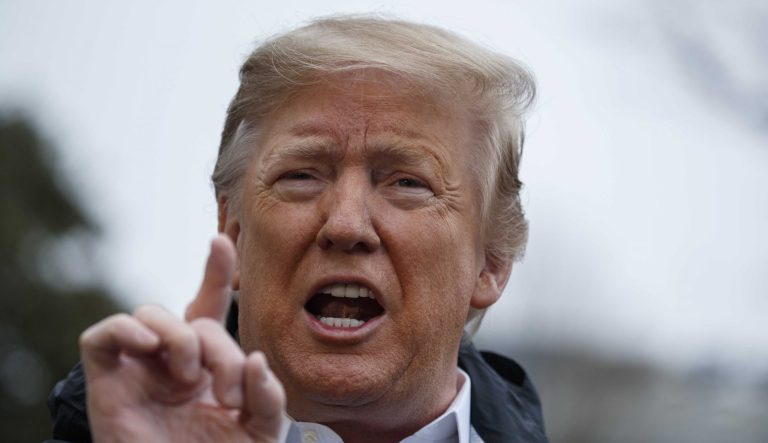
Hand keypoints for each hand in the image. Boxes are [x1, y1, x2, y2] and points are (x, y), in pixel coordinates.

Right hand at [80, 235, 284, 442]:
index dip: (215, 273)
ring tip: (190, 377)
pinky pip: (102, 336)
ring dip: (179, 337)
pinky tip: (150, 345)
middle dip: (219, 349)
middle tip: (228, 391)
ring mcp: (139, 369)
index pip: (209, 308)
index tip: (223, 241)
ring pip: (150, 313)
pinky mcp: (107, 381)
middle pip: (194, 320)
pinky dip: (124, 330)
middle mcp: (173, 360)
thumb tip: (254, 360)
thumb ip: (268, 396)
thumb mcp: (261, 431)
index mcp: (208, 364)